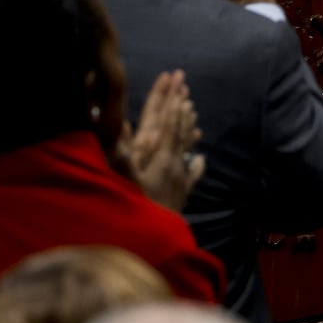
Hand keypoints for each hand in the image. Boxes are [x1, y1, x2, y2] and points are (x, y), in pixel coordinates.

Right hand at [123, 70, 202, 210]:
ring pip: (187, 144)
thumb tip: (123, 124)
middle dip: (180, 104)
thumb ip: (123, 153)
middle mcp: (175, 164)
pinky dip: (195, 159)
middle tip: (184, 83)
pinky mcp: (183, 191)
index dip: (170, 101)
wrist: (158, 240)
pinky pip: (192, 171)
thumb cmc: (137, 208)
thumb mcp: (126, 180)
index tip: (174, 82)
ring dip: (188, 124)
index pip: (168, 123)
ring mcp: (181, 177)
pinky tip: (199, 156)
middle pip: (180, 128)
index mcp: (162, 158)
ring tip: (192, 107)